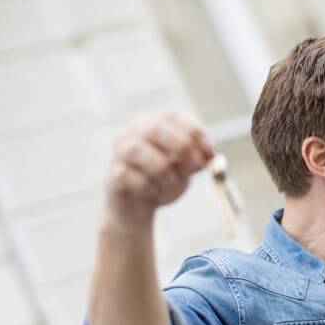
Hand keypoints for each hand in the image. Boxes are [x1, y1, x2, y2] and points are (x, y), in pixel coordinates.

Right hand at [105, 111, 215, 228]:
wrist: (138, 208)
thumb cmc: (164, 181)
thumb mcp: (186, 168)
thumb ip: (198, 159)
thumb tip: (211, 155)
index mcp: (153, 123)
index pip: (172, 116)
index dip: (194, 130)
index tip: (211, 150)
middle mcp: (133, 132)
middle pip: (154, 128)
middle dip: (180, 146)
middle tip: (196, 166)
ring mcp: (119, 153)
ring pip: (137, 150)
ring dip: (162, 168)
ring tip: (172, 181)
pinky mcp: (113, 176)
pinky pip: (128, 176)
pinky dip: (148, 186)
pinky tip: (154, 192)